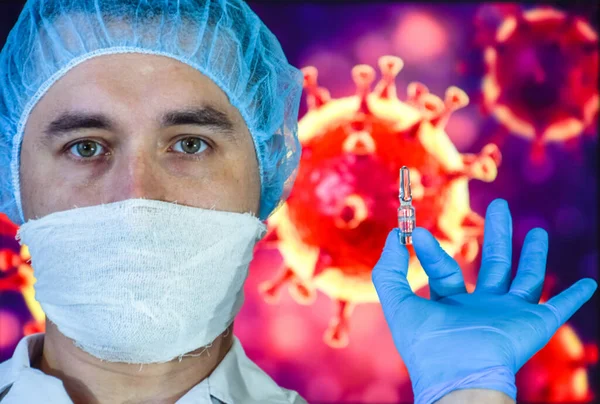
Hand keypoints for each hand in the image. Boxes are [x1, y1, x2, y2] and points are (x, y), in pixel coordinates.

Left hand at [372, 199, 596, 403]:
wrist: (459, 375)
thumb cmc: (426, 345)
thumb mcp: (397, 302)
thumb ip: (389, 270)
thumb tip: (394, 236)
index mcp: (450, 304)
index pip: (445, 268)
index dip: (431, 249)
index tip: (414, 229)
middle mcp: (482, 307)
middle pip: (494, 262)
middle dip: (498, 233)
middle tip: (501, 205)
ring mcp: (510, 315)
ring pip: (527, 278)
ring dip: (534, 254)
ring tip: (538, 230)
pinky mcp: (534, 324)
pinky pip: (560, 308)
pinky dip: (576, 296)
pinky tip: (589, 284)